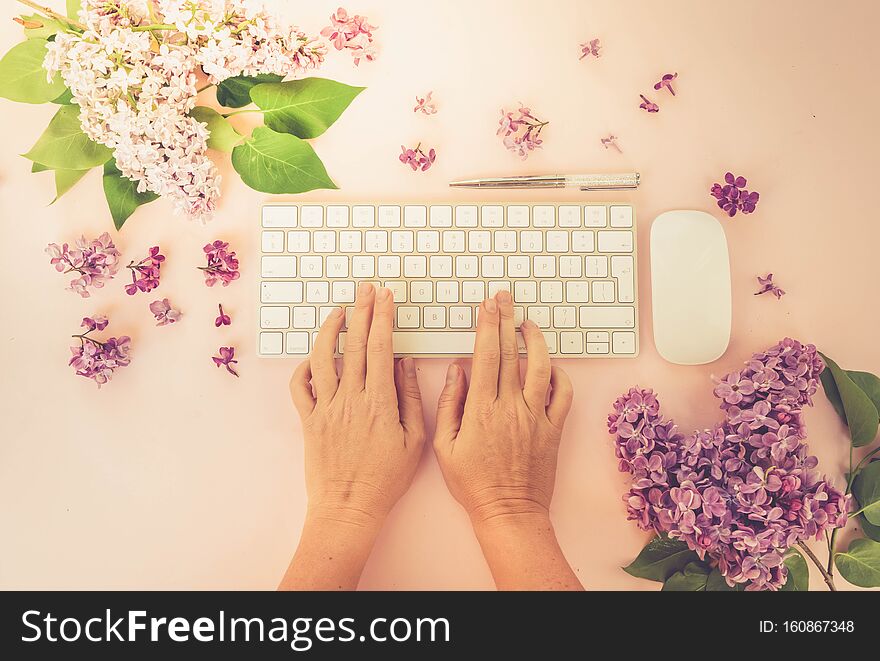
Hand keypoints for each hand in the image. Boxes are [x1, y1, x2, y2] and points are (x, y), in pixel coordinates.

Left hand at [289, 283, 425, 525]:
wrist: (348, 508)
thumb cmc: (385, 480)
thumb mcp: (414, 441)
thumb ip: (409, 399)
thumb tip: (405, 364)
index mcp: (379, 402)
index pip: (381, 347)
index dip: (383, 317)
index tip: (385, 297)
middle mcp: (350, 399)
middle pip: (355, 345)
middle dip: (362, 311)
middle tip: (366, 289)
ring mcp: (326, 408)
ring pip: (323, 358)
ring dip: (330, 330)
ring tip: (338, 312)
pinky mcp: (309, 421)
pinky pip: (300, 387)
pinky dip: (304, 368)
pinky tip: (314, 358)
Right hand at [433, 291, 572, 523]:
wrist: (509, 512)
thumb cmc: (474, 484)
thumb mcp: (445, 446)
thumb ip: (450, 404)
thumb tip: (457, 371)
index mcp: (481, 410)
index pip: (485, 356)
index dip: (486, 326)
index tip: (487, 306)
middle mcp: (511, 408)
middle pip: (510, 354)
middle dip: (506, 320)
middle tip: (505, 298)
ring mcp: (536, 417)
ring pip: (540, 368)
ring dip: (535, 341)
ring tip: (528, 325)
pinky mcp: (554, 429)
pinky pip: (563, 395)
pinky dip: (559, 375)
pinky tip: (549, 366)